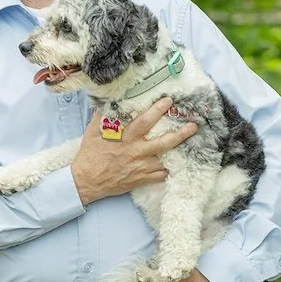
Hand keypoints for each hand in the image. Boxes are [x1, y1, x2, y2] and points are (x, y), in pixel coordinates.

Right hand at [70, 97, 197, 204]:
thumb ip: (102, 117)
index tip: (169, 101)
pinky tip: (169, 166)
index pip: (145, 121)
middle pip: (164, 142)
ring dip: (177, 153)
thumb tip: (109, 101)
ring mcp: (140, 167)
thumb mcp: (92, 132)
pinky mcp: (141, 180)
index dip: (158, 110)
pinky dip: (166, 171)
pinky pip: (161, 176)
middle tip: (194, 126)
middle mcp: (136, 152)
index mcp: (125, 138)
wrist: (86, 181)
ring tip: (188, 147)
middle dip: (181, 133)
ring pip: (165, 160)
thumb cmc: (89, 155)